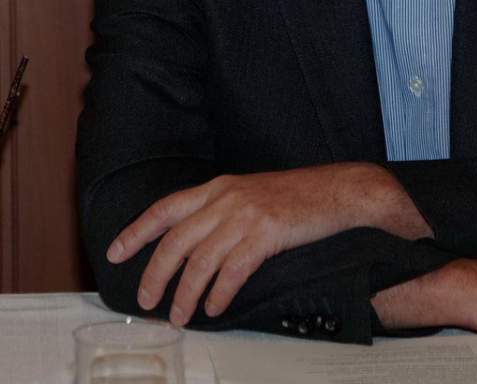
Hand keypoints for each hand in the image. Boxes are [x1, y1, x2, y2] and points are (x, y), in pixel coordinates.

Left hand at [106, 162, 429, 325]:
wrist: (337, 190)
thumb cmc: (297, 195)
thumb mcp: (250, 193)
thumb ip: (221, 210)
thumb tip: (194, 244)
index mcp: (219, 186)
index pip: (166, 208)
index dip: (137, 231)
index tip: (114, 252)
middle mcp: (226, 197)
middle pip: (176, 240)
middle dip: (155, 274)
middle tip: (146, 300)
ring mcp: (246, 215)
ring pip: (200, 261)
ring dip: (185, 294)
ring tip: (180, 314)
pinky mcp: (266, 234)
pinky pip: (232, 271)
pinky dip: (219, 294)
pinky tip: (215, 307)